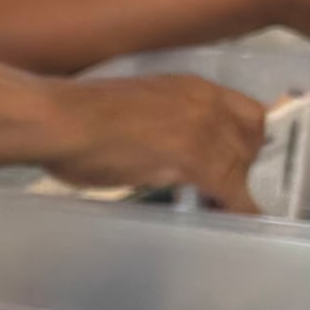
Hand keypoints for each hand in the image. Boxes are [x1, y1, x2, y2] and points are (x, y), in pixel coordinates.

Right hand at [38, 74, 268, 211]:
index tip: (234, 159)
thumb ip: (162, 119)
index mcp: (190, 86)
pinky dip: (240, 211)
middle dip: (241, 167)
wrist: (59, 121)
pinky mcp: (195, 161)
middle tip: (219, 188)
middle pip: (250, 142)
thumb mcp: (135, 104)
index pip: (248, 113)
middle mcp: (206, 103)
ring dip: (234, 190)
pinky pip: (233, 194)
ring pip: (242, 169)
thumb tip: (164, 143)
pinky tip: (238, 223)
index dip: (245, 141)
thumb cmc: (76, 114)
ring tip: (216, 207)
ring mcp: (203, 131)